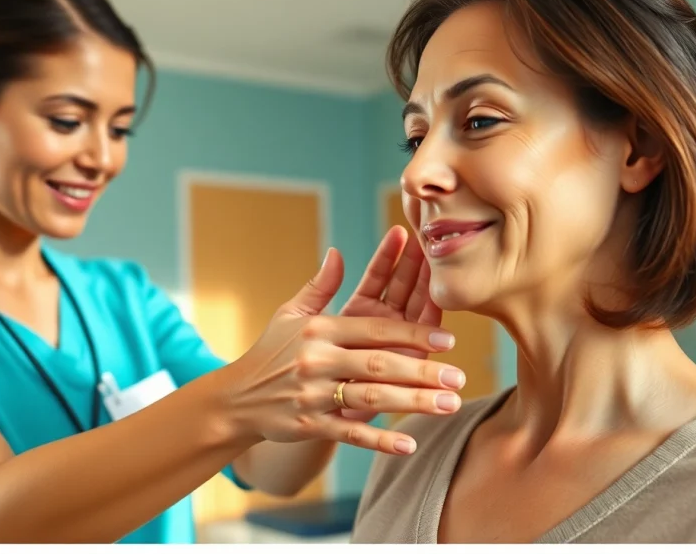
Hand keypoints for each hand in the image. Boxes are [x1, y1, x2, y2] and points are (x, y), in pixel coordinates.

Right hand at [220, 247, 462, 455]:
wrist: (236, 398)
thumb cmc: (271, 351)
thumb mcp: (291, 314)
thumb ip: (321, 286)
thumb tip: (338, 252)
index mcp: (319, 329)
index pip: (375, 330)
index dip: (413, 334)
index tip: (449, 341)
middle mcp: (317, 360)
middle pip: (379, 364)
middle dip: (423, 371)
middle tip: (459, 377)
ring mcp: (313, 394)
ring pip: (371, 399)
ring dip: (413, 402)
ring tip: (448, 404)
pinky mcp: (309, 424)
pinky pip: (349, 434)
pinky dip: (380, 440)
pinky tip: (409, 443)